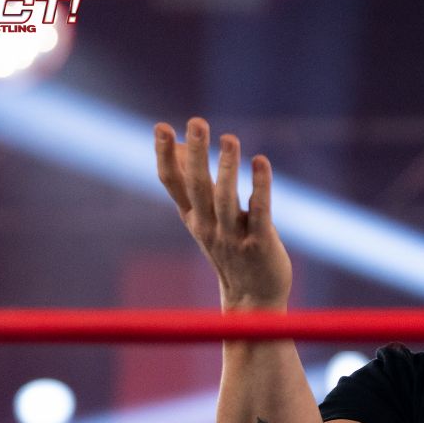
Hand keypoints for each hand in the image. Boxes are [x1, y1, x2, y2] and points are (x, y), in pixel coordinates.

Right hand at [155, 117, 292, 312]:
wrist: (253, 301)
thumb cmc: (230, 253)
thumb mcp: (205, 221)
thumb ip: (194, 188)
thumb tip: (183, 148)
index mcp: (193, 219)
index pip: (173, 184)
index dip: (166, 156)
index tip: (162, 126)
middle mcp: (208, 227)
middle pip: (198, 186)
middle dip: (196, 153)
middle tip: (197, 121)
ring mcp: (233, 237)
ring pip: (226, 198)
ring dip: (227, 166)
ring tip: (230, 138)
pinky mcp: (260, 243)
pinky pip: (259, 211)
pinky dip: (260, 186)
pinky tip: (261, 162)